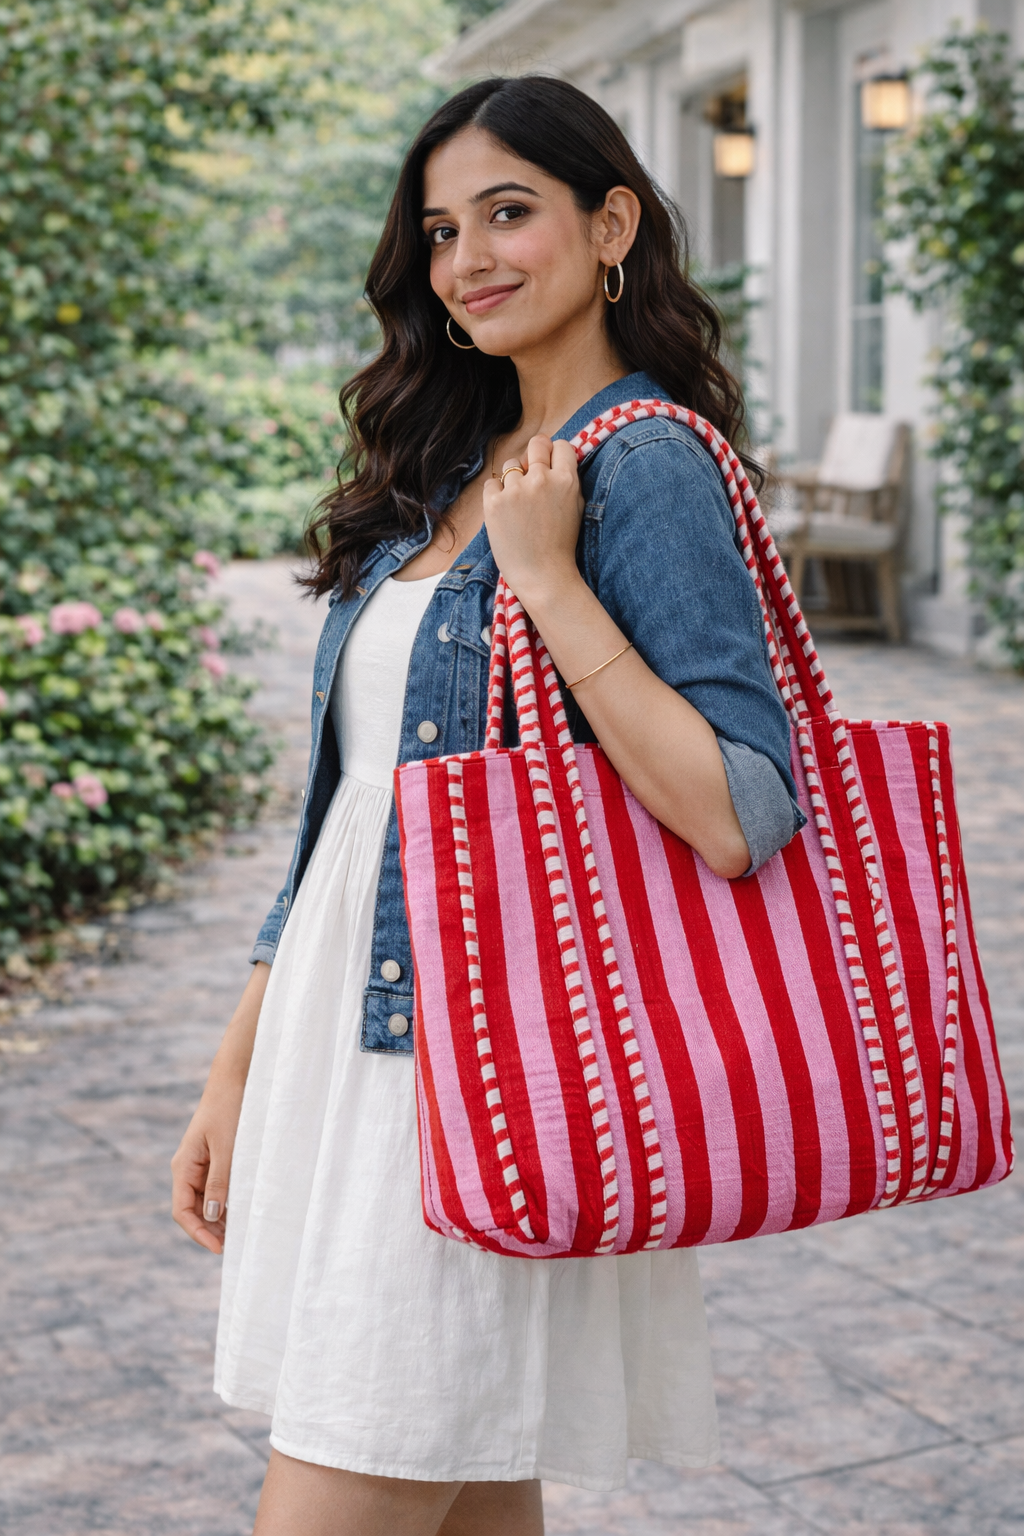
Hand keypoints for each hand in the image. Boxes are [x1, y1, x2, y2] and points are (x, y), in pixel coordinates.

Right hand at [171, 1078, 243, 1253]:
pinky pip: (214, 1189)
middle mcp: (187, 1169)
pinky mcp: (213, 1160)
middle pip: (192, 1210)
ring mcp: (199, 1165)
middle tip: (232, 1246)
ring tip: (238, 1234)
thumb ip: (219, 1182)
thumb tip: (213, 1215)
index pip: (182, 1211)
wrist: (233, 1081)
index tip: (218, 1248)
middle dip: (209, 1230)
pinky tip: (240, 1212)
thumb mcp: (226, 1148)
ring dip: (217, 1219)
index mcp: (183, 1166)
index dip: (197, 1233)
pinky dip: (225, 1203)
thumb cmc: (228, 1110)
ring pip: (204, 1202)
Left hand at [482, 435, 584, 609]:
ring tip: (519, 506)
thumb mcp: (576, 507)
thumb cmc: (561, 545)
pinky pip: (491, 483)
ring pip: (511, 465)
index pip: (560, 445)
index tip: (550, 465)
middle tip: (532, 473)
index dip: (554, 454)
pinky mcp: (494, 503)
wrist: (543, 576)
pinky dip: (496, 494)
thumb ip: (567, 480)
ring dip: (514, 479)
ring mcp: (516, 490)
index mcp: (566, 480)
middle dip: (535, 455)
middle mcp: (541, 479)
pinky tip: (505, 513)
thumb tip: (554, 458)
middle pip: (537, 444)